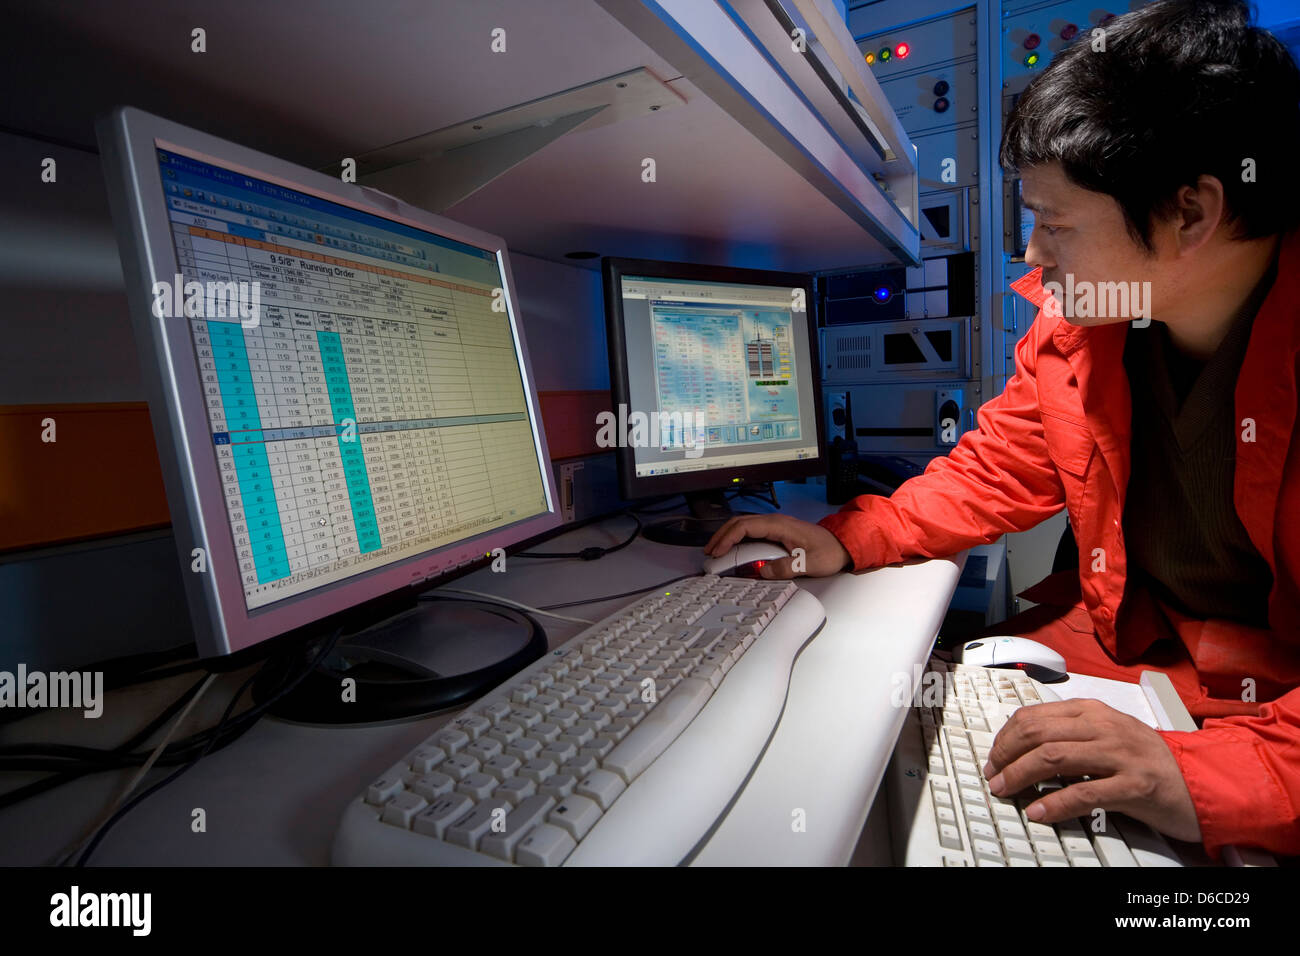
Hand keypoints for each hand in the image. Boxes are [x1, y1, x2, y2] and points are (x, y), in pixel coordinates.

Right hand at [703, 514, 852, 578]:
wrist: (843, 545)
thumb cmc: (829, 552)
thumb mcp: (809, 564)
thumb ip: (785, 568)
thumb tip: (763, 572)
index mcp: (779, 525)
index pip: (745, 527)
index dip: (728, 538)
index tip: (717, 552)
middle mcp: (774, 522)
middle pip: (739, 522)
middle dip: (721, 536)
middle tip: (709, 552)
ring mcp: (775, 526)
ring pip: (744, 525)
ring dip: (727, 536)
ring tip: (715, 551)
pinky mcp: (776, 532)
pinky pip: (751, 532)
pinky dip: (737, 539)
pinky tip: (732, 550)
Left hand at [983, 698, 1201, 842]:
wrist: (1203, 781)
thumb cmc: (1151, 761)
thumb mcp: (1108, 736)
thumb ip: (1071, 735)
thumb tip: (1023, 748)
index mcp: (1093, 712)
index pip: (1035, 716)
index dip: (1005, 737)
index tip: (994, 757)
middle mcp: (1104, 727)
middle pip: (1037, 734)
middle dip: (1006, 755)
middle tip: (994, 775)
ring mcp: (1120, 754)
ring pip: (1053, 757)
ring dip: (1020, 775)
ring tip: (1006, 790)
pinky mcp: (1135, 785)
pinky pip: (1084, 793)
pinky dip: (1054, 804)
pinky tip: (1038, 812)